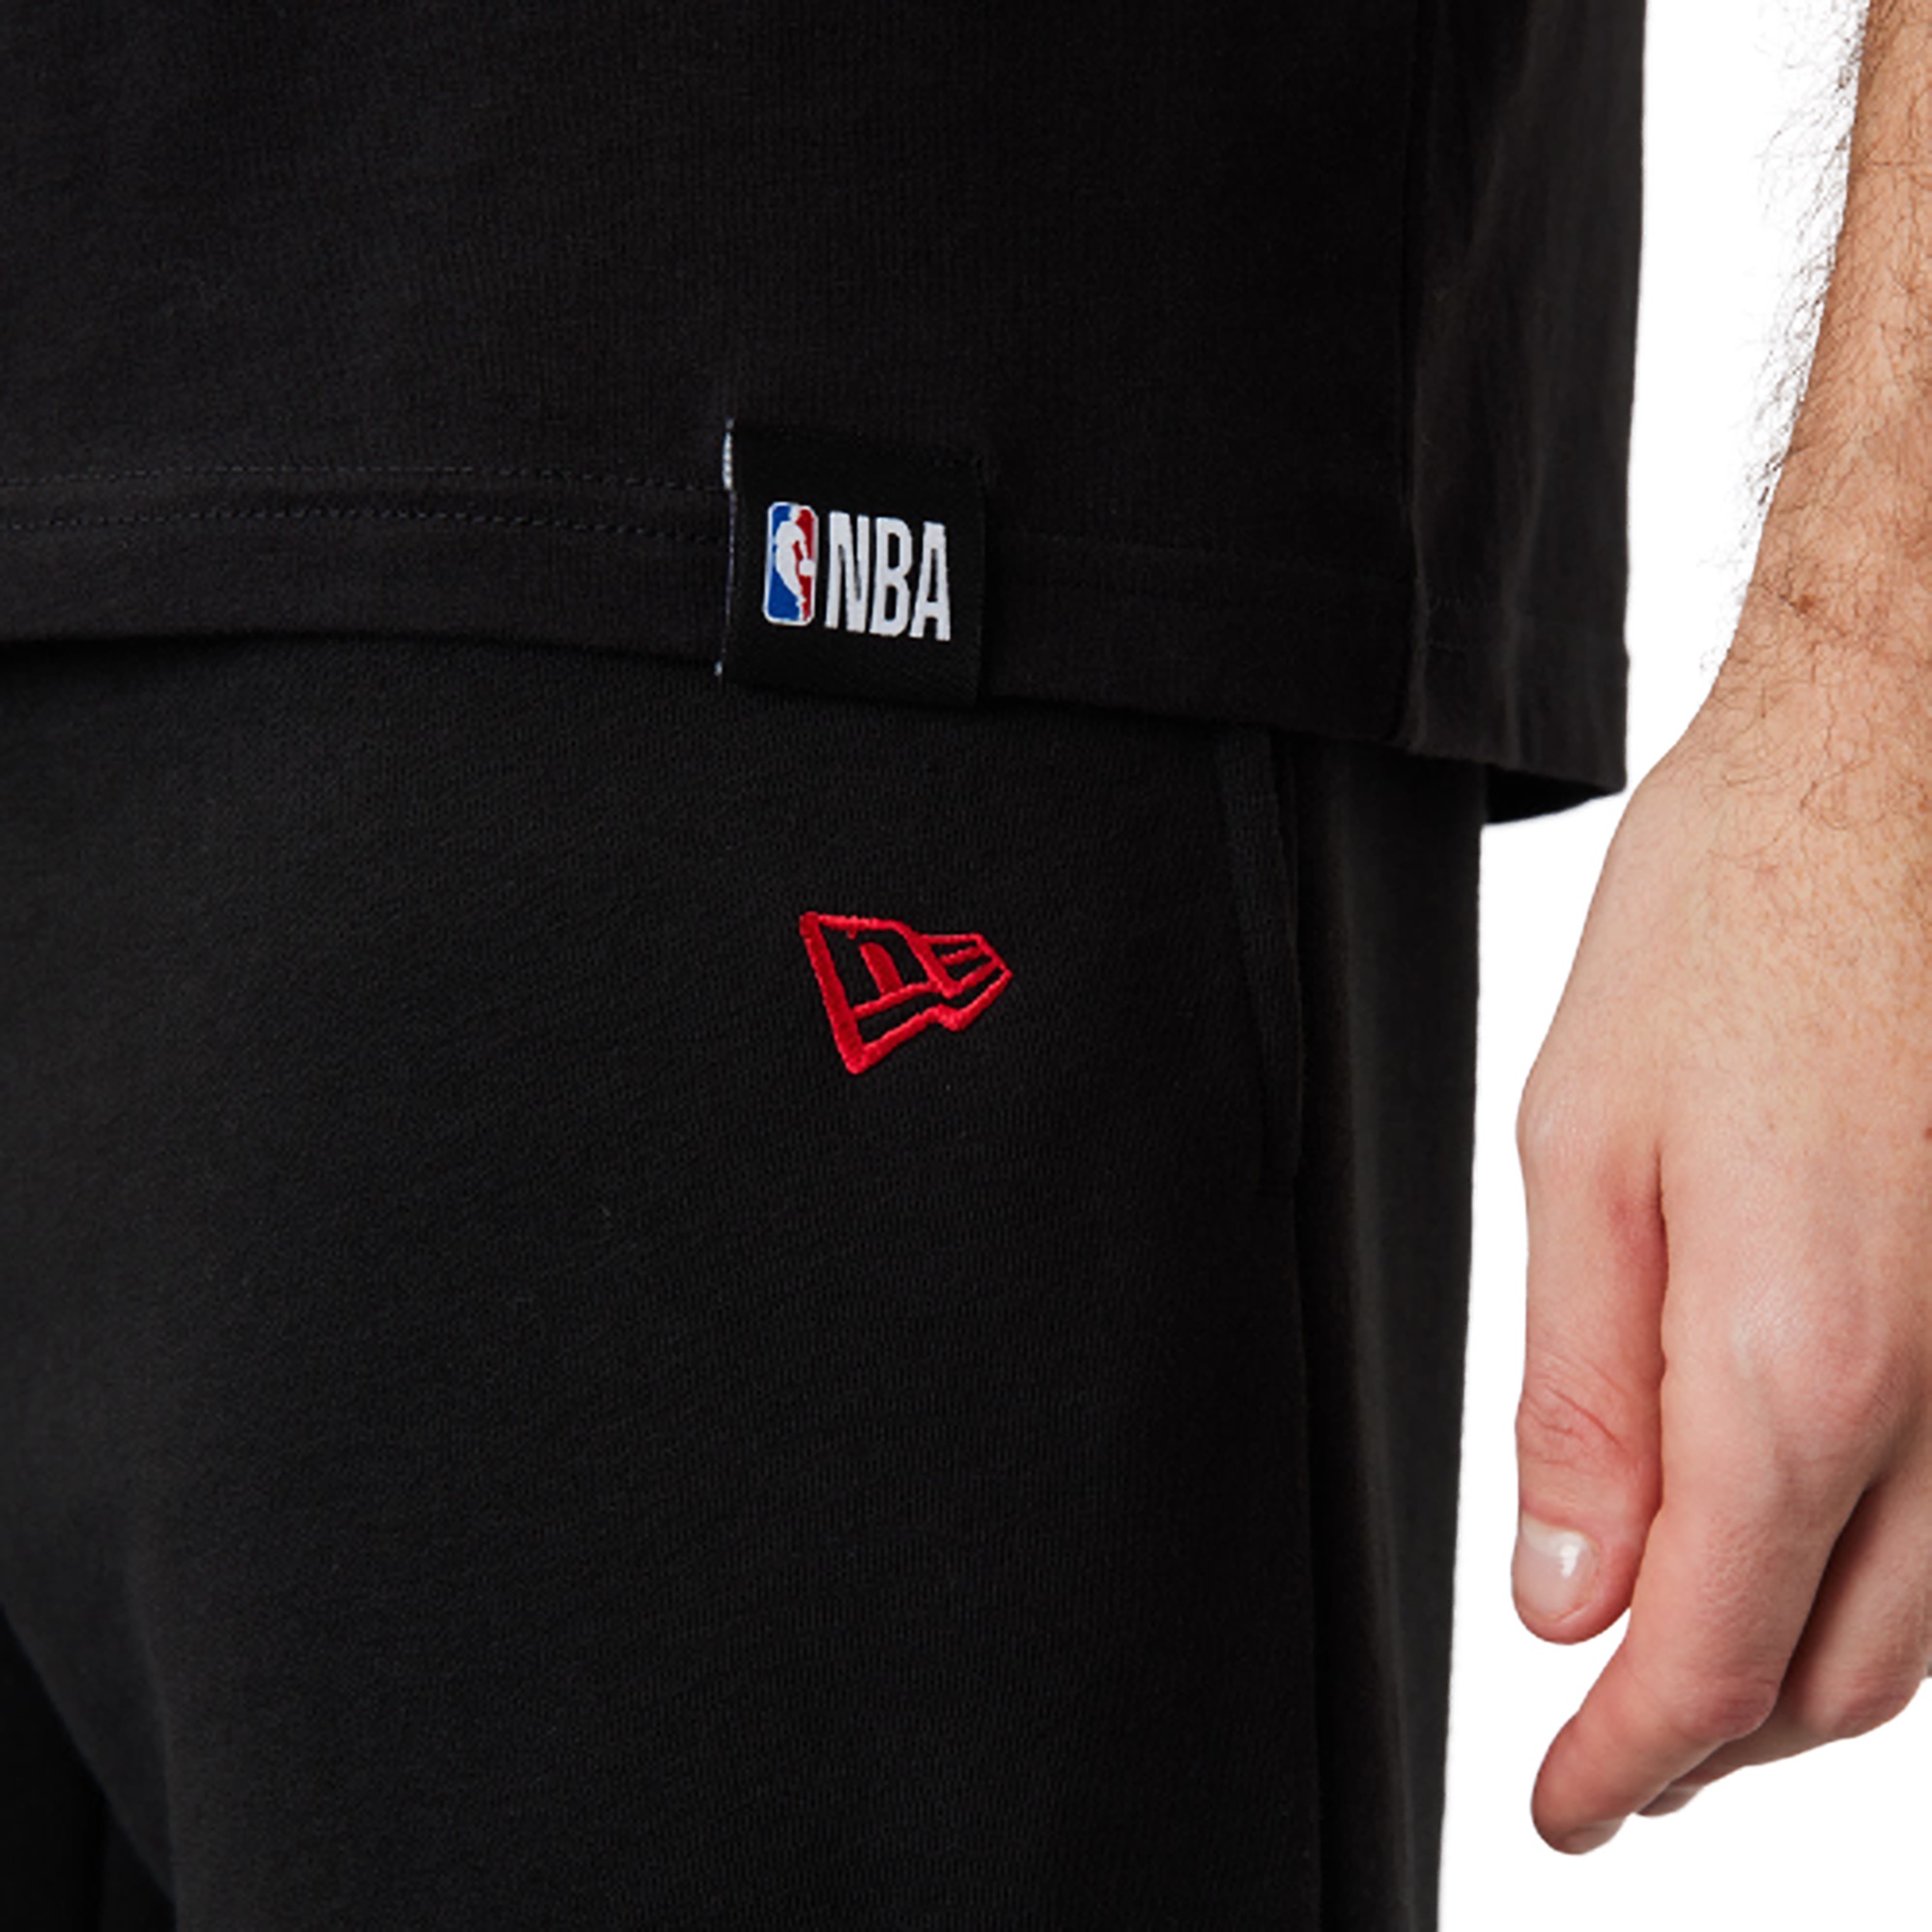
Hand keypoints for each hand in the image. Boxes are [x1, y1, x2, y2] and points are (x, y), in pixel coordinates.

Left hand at [1511, 636, 1931, 1853]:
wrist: (1886, 784)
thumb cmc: (1729, 932)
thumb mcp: (1582, 1155)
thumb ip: (1582, 1397)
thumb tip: (1567, 1588)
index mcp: (1798, 1357)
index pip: (1707, 1658)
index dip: (1624, 1762)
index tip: (1562, 1805)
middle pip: (1829, 1670)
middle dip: (1706, 1737)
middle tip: (1605, 1754)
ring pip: (1918, 1620)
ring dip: (1793, 1673)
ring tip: (1678, 1672)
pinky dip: (1878, 1581)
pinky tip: (1798, 1542)